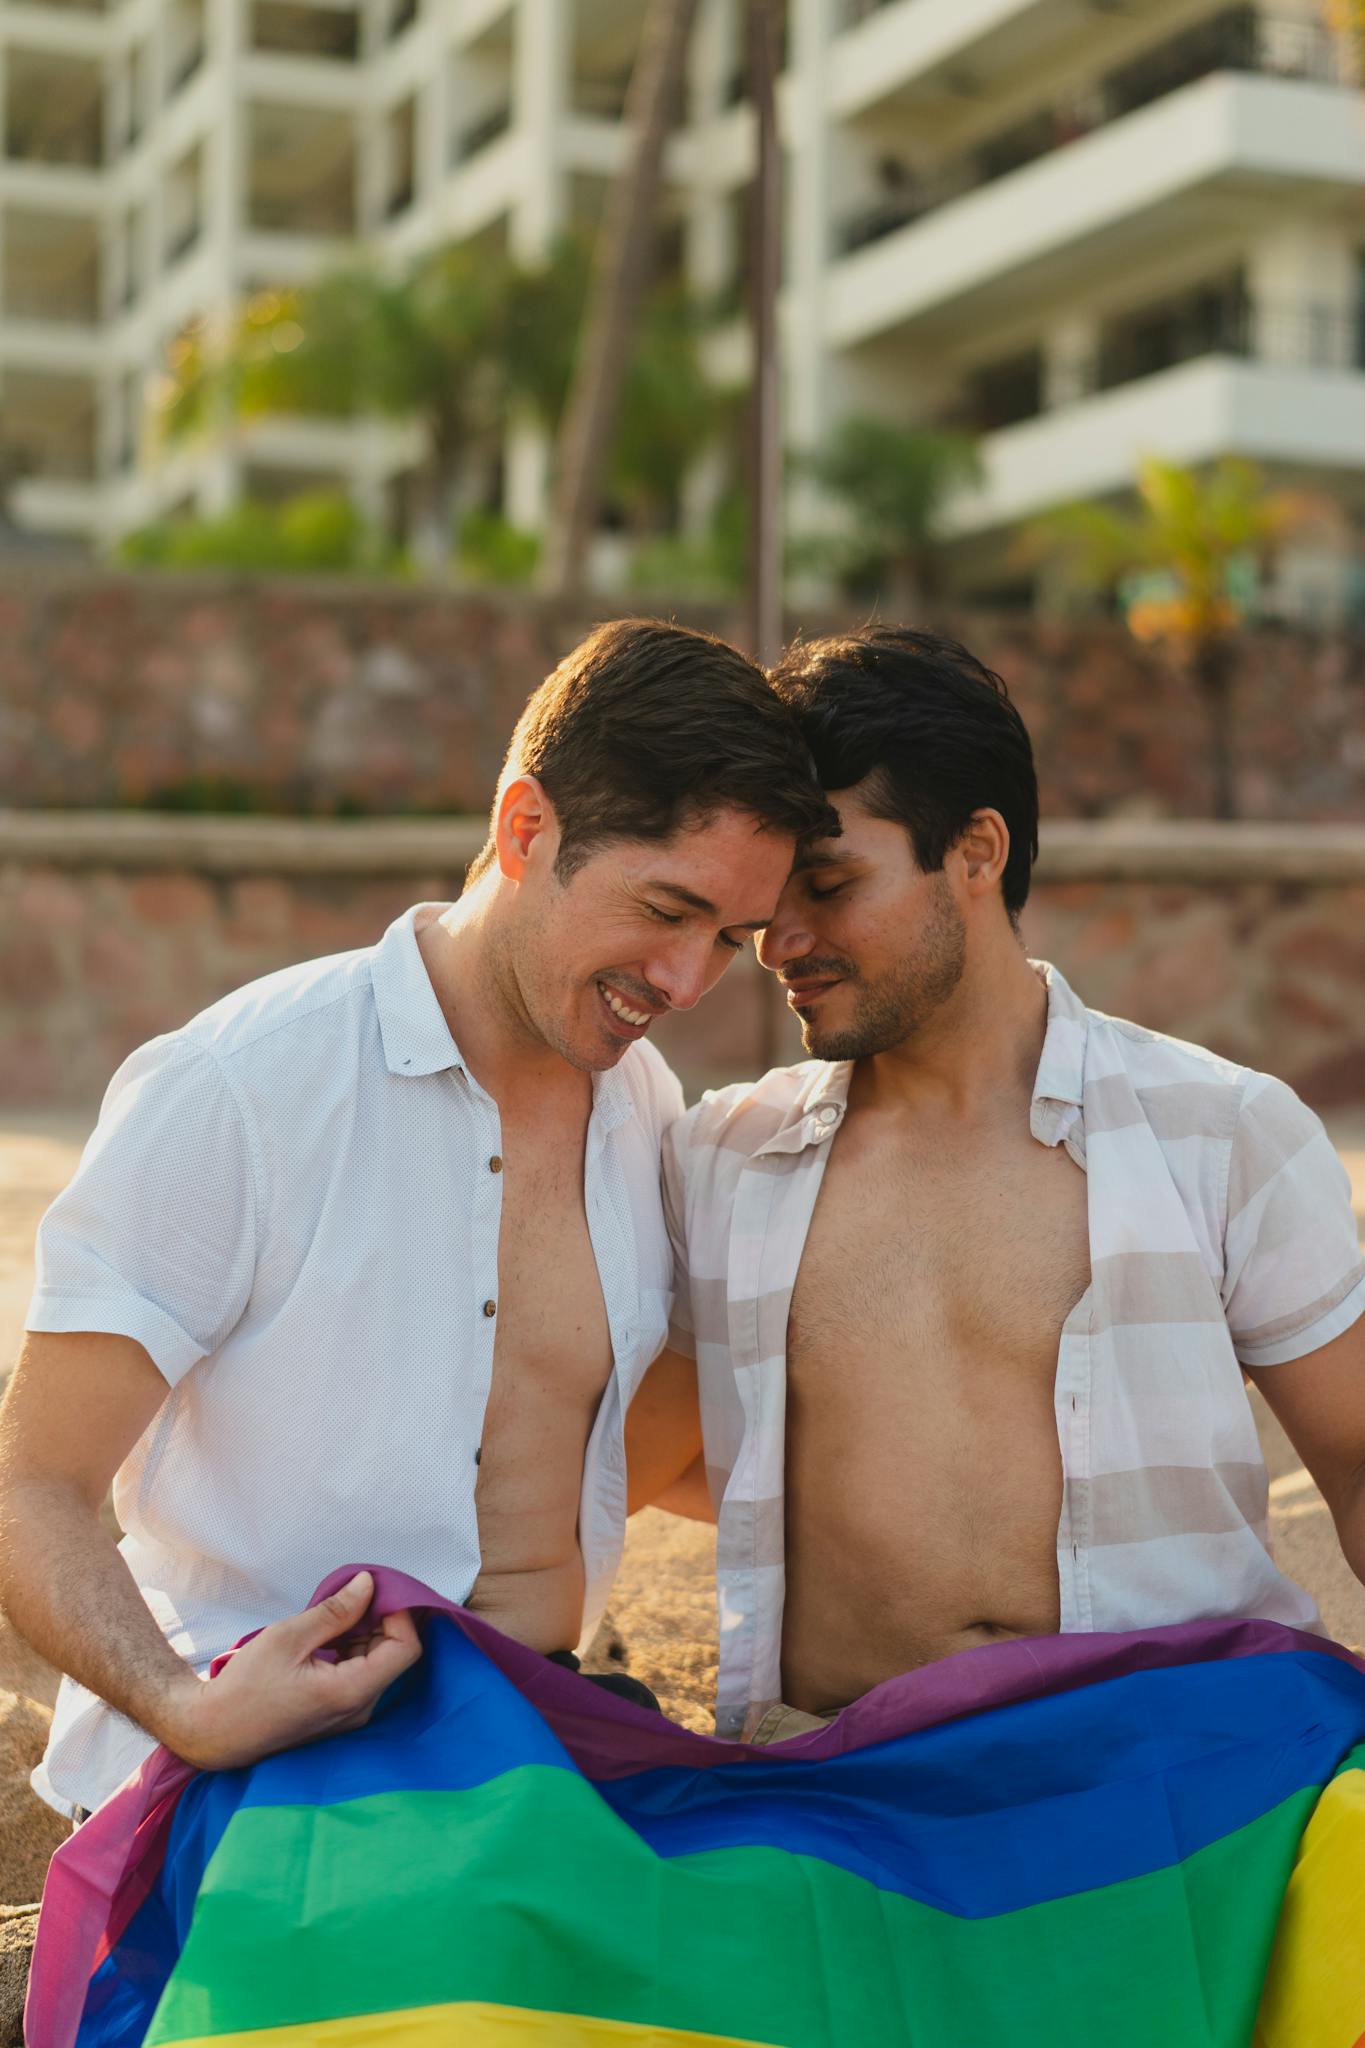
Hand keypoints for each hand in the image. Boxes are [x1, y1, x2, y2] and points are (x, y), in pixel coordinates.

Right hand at [158, 1571, 421, 1772]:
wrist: (214, 1731)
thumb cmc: (245, 1686)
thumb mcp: (288, 1638)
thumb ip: (335, 1611)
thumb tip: (369, 1584)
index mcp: (351, 1692)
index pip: (406, 1648)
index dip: (398, 1613)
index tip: (375, 1589)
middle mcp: (359, 1710)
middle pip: (394, 1655)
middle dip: (381, 1620)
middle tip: (351, 1595)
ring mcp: (349, 1716)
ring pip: (378, 1665)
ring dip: (365, 1634)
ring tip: (332, 1616)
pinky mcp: (337, 1716)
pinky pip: (361, 1677)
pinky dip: (353, 1651)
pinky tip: (326, 1638)